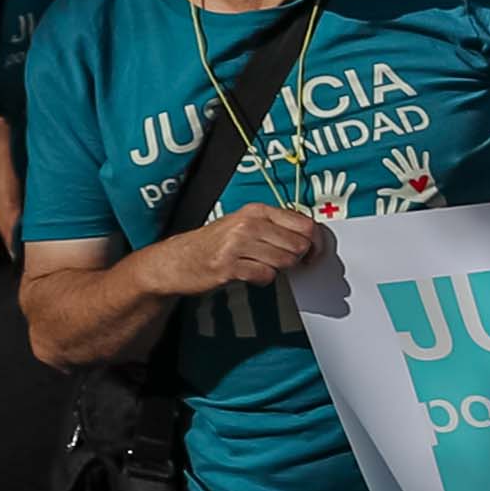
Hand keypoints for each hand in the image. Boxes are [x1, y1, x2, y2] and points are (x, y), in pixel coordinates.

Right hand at [142, 201, 323, 301]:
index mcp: (256, 211)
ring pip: (285, 261)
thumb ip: (274, 226)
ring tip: (261, 265)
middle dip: (297, 258)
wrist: (174, 261)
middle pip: (299, 245)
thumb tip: (311, 235)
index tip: (314, 252)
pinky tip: (249, 274)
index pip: (305, 224)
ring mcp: (237, 245)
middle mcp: (248, 224)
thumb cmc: (213, 243)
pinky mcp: (229, 267)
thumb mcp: (243, 224)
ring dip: (278, 268)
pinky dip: (263, 279)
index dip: (315, 241)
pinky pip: (265, 276)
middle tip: (283, 261)